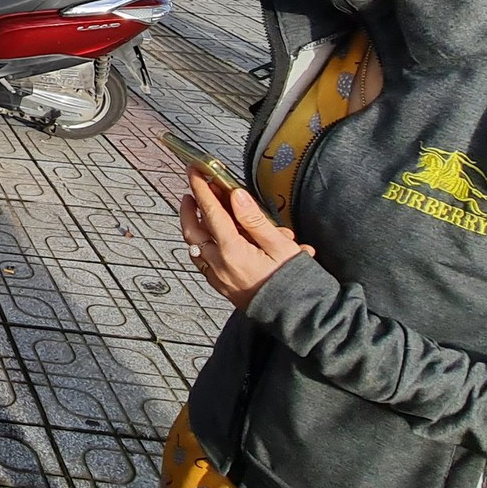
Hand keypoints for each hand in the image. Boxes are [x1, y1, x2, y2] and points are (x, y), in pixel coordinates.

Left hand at [178, 172, 313, 309]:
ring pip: (195, 246)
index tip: (195, 172)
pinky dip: (202, 245)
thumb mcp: (279, 244)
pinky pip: (203, 261)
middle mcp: (218, 264)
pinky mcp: (222, 286)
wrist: (296, 315)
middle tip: (192, 191)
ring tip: (200, 211)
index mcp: (231, 250)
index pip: (210, 212)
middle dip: (189, 208)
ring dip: (194, 227)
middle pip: (192, 230)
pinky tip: (211, 238)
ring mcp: (217, 277)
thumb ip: (254, 219)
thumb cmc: (292, 279)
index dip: (201, 189)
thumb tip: (236, 195)